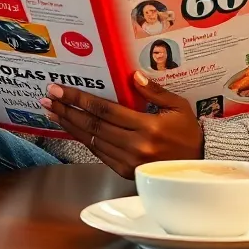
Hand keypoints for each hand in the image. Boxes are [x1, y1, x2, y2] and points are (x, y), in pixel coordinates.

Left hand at [40, 71, 203, 178]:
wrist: (200, 163)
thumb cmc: (189, 132)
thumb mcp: (178, 106)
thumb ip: (154, 91)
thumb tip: (133, 75)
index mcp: (148, 127)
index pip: (105, 110)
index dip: (79, 99)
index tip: (59, 90)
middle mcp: (136, 145)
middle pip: (93, 126)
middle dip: (67, 110)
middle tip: (47, 99)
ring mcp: (130, 162)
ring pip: (92, 141)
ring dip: (70, 126)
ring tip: (53, 112)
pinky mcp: (126, 172)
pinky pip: (100, 154)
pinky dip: (84, 141)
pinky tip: (73, 129)